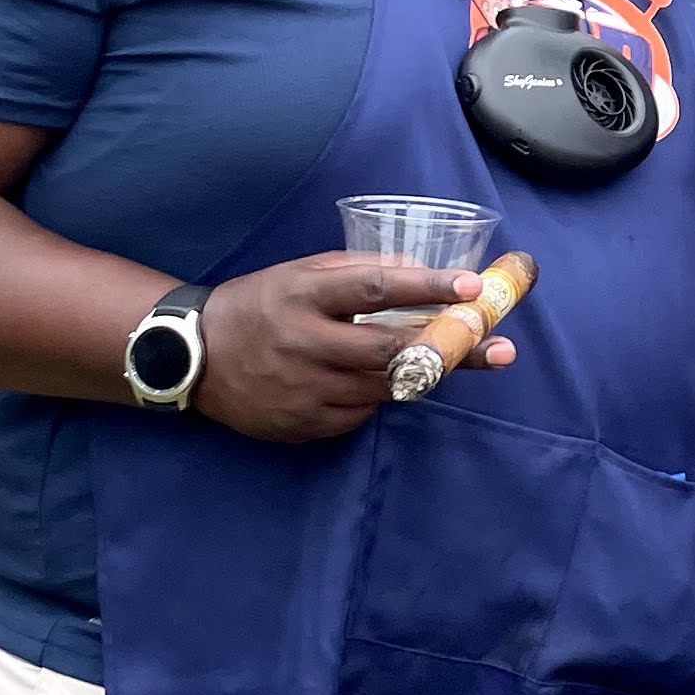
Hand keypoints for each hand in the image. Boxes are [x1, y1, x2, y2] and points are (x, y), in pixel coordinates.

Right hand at [196, 256, 503, 442]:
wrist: (193, 358)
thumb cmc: (258, 305)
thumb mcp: (300, 274)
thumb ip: (356, 271)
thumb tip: (418, 269)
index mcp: (304, 297)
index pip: (374, 288)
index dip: (426, 287)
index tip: (472, 285)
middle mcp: (305, 345)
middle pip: (392, 351)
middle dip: (453, 349)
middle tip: (502, 348)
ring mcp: (304, 391)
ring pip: (385, 387)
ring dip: (426, 373)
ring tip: (460, 359)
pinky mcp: (304, 425)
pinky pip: (362, 412)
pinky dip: (380, 395)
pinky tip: (378, 380)